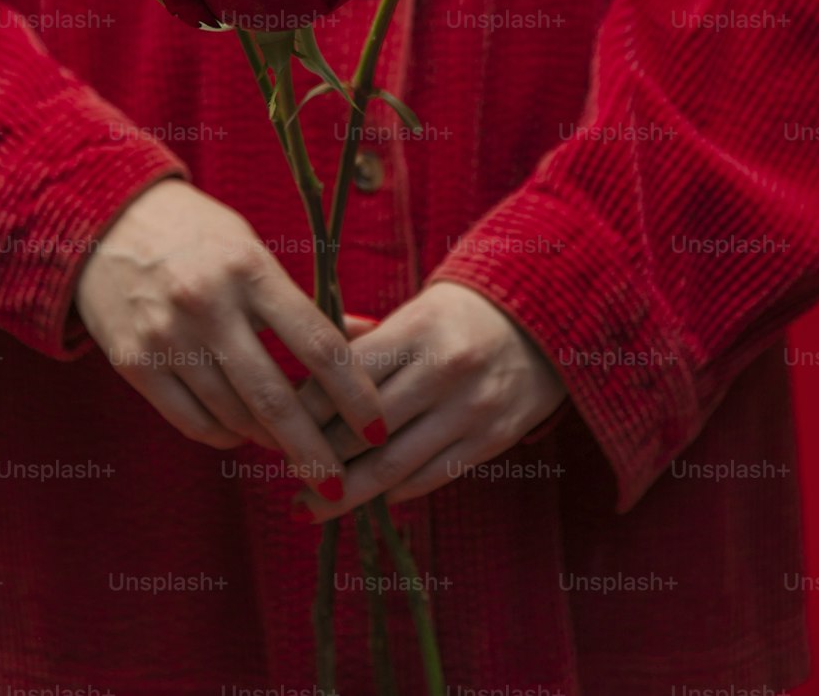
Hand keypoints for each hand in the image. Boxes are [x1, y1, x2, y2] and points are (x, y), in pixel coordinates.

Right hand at [74, 178, 385, 498]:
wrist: (105, 221)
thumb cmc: (196, 234)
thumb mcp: (252, 249)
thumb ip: (300, 299)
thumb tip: (365, 337)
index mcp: (249, 270)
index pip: (316, 342)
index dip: (354, 393)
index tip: (378, 427)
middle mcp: (209, 305)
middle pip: (274, 397)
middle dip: (313, 448)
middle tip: (341, 482)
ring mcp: (167, 337)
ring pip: (233, 416)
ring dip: (269, 441)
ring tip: (291, 447)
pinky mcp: (133, 362)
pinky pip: (192, 421)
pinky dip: (225, 436)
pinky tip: (243, 432)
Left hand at [294, 281, 567, 519]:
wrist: (543, 320)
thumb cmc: (460, 315)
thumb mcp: (413, 312)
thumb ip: (363, 343)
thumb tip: (300, 370)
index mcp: (416, 330)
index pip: (344, 376)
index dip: (305, 408)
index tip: (274, 427)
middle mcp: (443, 370)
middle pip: (363, 428)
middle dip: (317, 457)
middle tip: (286, 478)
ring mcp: (470, 409)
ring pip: (394, 465)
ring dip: (347, 492)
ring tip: (311, 507)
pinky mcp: (493, 439)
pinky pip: (432, 477)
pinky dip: (394, 492)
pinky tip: (369, 499)